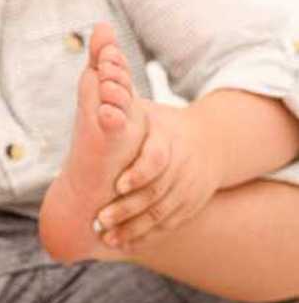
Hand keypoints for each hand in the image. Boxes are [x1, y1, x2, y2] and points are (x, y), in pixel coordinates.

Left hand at [95, 100, 222, 249]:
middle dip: (128, 209)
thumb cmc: (160, 124)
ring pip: (163, 212)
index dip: (139, 172)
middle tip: (99, 222)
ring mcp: (190, 187)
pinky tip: (124, 245)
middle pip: (157, 191)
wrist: (209, 141)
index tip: (118, 185)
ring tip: (107, 239)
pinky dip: (148, 236)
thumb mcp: (143, 110)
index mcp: (169, 140)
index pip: (157, 158)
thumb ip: (116, 96)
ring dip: (134, 228)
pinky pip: (171, 224)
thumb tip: (93, 57)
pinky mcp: (191, 204)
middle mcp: (183, 165)